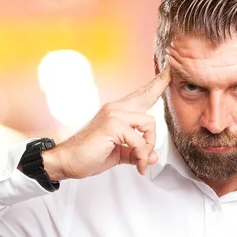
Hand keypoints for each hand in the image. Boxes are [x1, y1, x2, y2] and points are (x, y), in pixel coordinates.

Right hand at [43, 67, 170, 179]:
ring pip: (149, 123)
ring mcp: (114, 115)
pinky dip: (141, 155)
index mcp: (116, 112)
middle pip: (146, 95)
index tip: (166, 72)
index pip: (139, 95)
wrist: (67, 161)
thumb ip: (136, 153)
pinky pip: (139, 140)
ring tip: (142, 160)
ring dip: (149, 146)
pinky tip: (138, 164)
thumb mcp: (118, 154)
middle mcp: (116, 109)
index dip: (154, 84)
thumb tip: (152, 157)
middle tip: (169, 72)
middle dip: (160, 85)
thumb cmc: (88, 155)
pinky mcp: (112, 125)